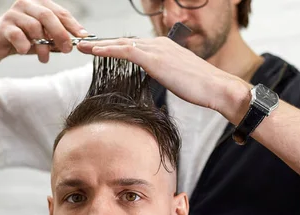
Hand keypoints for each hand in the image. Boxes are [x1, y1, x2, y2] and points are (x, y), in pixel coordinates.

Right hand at [0, 0, 88, 63]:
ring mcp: (13, 14)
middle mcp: (26, 4)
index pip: (60, 12)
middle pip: (48, 16)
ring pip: (34, 26)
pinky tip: (25, 52)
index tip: (84, 37)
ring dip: (43, 46)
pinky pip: (17, 35)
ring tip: (45, 59)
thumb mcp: (45, 38)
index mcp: (39, 4)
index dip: (73, 25)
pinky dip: (24, 45)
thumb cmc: (24, 40)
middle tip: (68, 50)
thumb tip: (81, 41)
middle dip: (60, 34)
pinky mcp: (2, 26)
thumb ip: (59, 37)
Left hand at [78, 37, 250, 122]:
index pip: (135, 45)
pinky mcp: (154, 59)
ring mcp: (157, 50)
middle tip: (85, 46)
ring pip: (122, 43)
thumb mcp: (180, 78)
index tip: (102, 52)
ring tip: (83, 48)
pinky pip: (125, 51)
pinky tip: (94, 52)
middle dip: (104, 43)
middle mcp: (159, 44)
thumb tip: (161, 80)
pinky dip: (108, 50)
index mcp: (165, 47)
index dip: (116, 47)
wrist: (217, 88)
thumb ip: (167, 74)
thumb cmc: (202, 88)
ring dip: (100, 45)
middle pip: (125, 41)